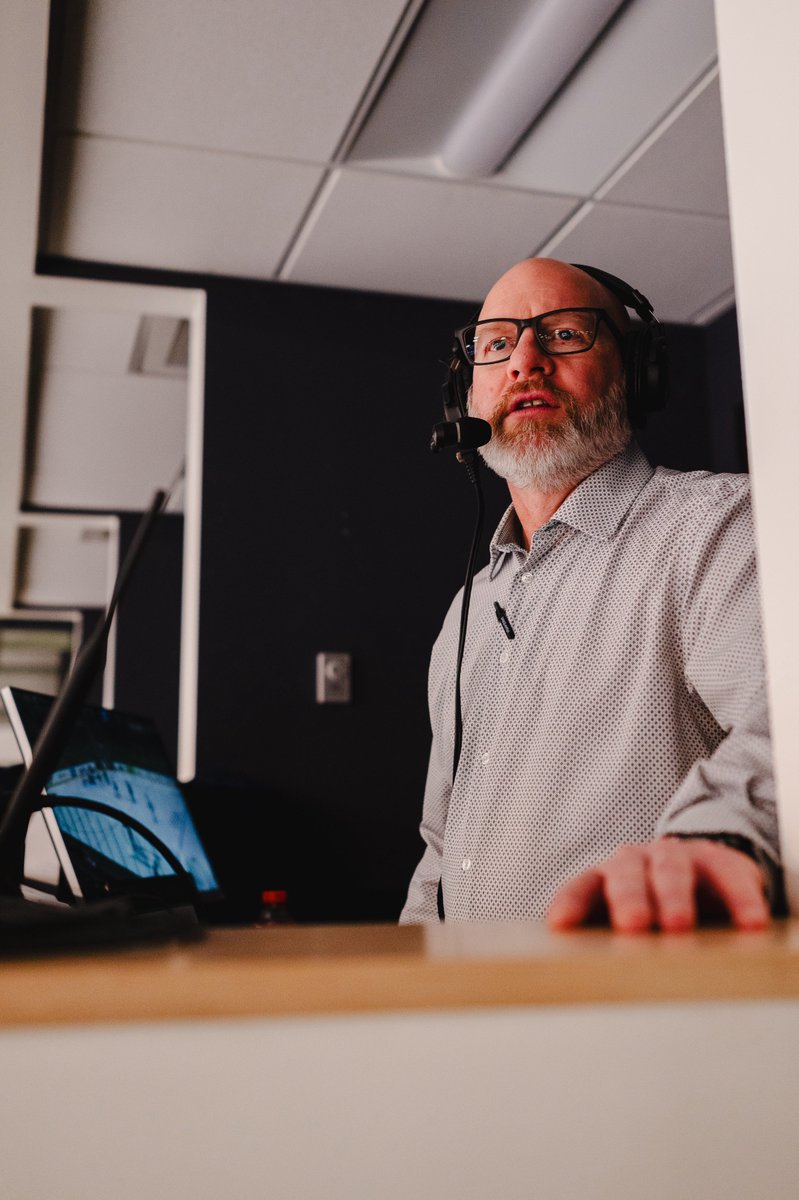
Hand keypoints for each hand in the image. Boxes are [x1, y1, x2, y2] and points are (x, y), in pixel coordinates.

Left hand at [547, 837, 769, 932]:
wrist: (702, 875)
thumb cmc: (652, 908)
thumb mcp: (624, 923)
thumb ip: (605, 944)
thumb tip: (582, 984)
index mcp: (605, 880)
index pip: (581, 888)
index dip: (571, 903)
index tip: (560, 923)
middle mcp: (635, 863)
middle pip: (626, 876)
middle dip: (628, 899)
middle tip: (631, 925)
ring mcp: (677, 858)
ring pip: (671, 870)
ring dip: (673, 896)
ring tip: (678, 926)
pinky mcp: (719, 861)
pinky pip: (729, 878)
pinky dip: (740, 900)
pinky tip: (750, 923)